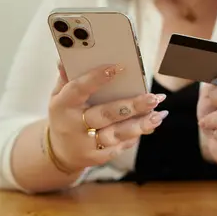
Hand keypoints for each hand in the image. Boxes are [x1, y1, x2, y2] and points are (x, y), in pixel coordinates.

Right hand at [48, 63, 167, 170]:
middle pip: (105, 114)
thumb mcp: (58, 96)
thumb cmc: (65, 116)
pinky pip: (121, 145)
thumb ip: (67, 78)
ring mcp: (86, 144)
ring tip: (158, 115)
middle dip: (131, 106)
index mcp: (62, 105)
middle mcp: (74, 126)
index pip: (78, 89)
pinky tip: (151, 124)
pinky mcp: (98, 157)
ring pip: (117, 134)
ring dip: (140, 124)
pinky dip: (137, 134)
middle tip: (153, 97)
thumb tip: (66, 58)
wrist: (60, 153)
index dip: (96, 78)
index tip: (118, 67)